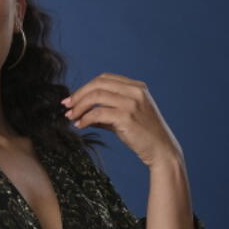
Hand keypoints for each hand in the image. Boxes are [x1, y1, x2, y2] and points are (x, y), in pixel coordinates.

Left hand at [62, 73, 182, 167]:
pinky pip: (98, 113)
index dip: (85, 87)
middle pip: (98, 84)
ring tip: (70, 117)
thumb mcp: (126, 117)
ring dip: (79, 107)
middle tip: (66, 106)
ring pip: (96, 97)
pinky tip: (80, 125)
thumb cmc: (143, 135)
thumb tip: (80, 113)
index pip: (105, 78)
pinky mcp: (126, 117)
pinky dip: (85, 118)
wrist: (162, 150)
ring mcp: (131, 103)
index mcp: (137, 87)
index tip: (72, 99)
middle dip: (79, 94)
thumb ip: (107, 111)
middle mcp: (135, 92)